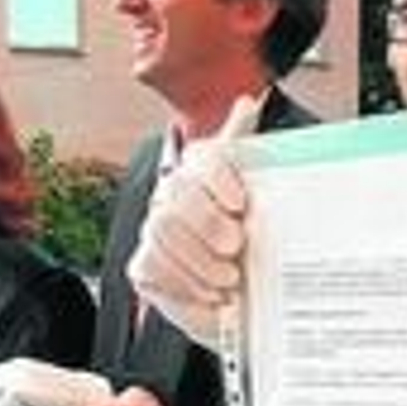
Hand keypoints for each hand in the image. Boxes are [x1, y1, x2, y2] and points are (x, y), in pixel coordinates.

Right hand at [127, 96, 259, 348]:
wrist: (245, 303)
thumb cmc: (254, 248)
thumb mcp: (263, 203)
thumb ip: (251, 154)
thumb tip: (247, 102)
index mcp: (204, 174)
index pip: (203, 156)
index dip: (218, 175)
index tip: (241, 202)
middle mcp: (174, 197)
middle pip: (177, 193)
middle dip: (207, 221)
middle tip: (236, 246)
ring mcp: (154, 231)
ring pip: (162, 230)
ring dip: (199, 258)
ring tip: (229, 279)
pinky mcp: (143, 266)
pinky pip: (153, 266)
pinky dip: (186, 283)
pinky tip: (210, 294)